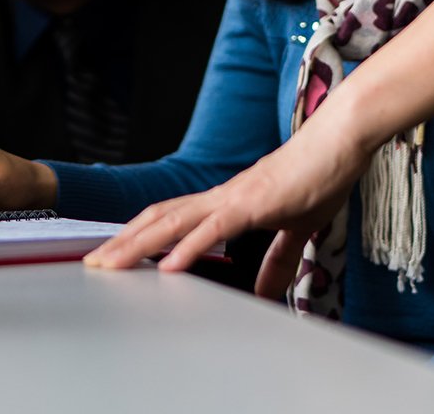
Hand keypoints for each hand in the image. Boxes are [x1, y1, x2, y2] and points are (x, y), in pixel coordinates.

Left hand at [82, 116, 368, 297]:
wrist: (341, 141)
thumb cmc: (321, 177)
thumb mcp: (297, 229)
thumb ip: (278, 260)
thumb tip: (265, 292)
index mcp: (226, 202)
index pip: (171, 218)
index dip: (140, 236)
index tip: (114, 256)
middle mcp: (220, 196)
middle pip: (159, 219)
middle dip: (123, 243)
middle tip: (92, 265)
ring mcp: (235, 197)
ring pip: (175, 221)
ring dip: (140, 245)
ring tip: (111, 266)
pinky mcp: (255, 202)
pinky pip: (215, 228)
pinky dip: (189, 247)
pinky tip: (170, 267)